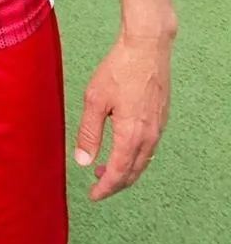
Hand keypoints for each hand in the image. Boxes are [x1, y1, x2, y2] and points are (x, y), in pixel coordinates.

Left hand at [74, 30, 172, 200]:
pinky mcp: (161, 118)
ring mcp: (158, 128)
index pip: (118, 173)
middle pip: (133, 172)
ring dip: (125, 170)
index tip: (92, 196)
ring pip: (142, 161)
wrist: (147, 48)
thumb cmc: (119, 69)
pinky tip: (123, 148)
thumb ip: (88, 132)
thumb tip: (82, 160)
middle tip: (97, 186)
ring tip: (105, 168)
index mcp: (131, 135)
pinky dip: (135, 157)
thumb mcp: (95, 99)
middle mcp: (149, 137)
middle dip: (115, 183)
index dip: (105, 188)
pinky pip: (149, 148)